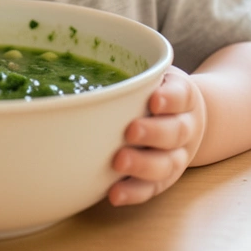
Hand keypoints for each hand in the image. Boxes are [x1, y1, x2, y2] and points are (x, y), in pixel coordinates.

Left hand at [108, 66, 205, 205]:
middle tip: (130, 131)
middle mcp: (184, 127)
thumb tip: (64, 55)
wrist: (186, 118)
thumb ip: (130, 70)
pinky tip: (113, 194)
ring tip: (117, 163)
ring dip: (142, 166)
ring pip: (166, 165)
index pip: (182, 95)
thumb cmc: (155, 91)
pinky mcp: (163, 179)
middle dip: (153, 132)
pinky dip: (134, 193)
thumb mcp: (153, 72)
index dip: (170, 98)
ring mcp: (176, 155)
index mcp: (183, 97)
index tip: (154, 98)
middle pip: (175, 132)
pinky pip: (152, 189)